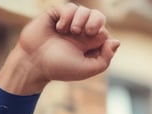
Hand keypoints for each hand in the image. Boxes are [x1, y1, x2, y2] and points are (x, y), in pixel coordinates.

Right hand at [0, 3, 119, 94]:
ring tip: (72, 32)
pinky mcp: (56, 14)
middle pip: (98, 16)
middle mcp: (80, 32)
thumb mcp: (87, 68)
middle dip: (96, 21)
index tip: (91, 47)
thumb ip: (105, 58)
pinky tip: (60, 28)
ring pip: (84, 10)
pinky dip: (67, 17)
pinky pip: (69, 7)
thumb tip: (116, 41)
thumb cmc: (60, 68)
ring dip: (81, 19)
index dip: (101, 36)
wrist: (35, 62)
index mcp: (89, 45)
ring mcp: (69, 22)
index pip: (105, 32)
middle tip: (88, 31)